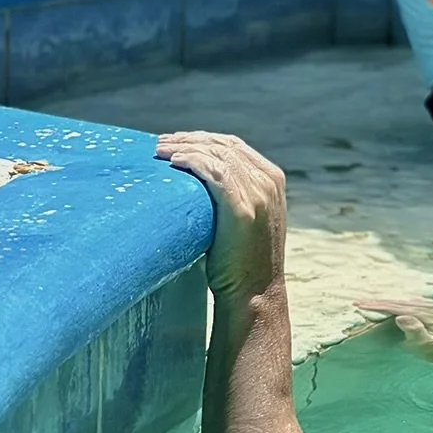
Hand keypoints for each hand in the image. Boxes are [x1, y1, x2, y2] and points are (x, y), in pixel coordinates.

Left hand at [156, 131, 286, 301]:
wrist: (254, 293)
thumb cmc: (242, 261)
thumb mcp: (248, 219)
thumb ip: (236, 194)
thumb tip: (197, 180)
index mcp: (273, 179)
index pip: (234, 145)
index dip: (202, 139)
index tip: (175, 141)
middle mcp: (268, 182)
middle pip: (223, 145)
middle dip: (189, 139)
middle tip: (159, 143)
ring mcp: (258, 194)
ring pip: (217, 155)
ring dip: (184, 148)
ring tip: (159, 151)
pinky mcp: (242, 208)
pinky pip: (214, 172)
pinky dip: (193, 162)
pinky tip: (174, 163)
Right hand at [355, 297, 432, 364]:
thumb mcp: (428, 347)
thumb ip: (416, 331)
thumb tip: (400, 317)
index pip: (404, 308)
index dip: (383, 306)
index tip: (364, 305)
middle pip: (405, 302)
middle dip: (382, 302)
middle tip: (360, 302)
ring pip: (408, 301)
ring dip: (389, 301)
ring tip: (370, 302)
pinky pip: (413, 303)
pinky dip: (399, 303)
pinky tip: (390, 303)